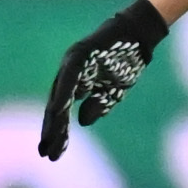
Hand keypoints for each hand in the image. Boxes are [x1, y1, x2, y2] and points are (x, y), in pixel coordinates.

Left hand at [38, 0, 167, 158]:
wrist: (141, 33)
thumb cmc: (128, 60)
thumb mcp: (114, 90)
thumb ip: (99, 104)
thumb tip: (82, 122)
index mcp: (76, 82)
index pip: (61, 111)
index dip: (58, 132)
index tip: (53, 154)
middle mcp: (68, 72)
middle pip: (54, 106)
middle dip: (52, 131)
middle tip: (46, 154)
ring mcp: (72, 62)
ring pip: (58, 94)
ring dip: (54, 118)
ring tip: (50, 140)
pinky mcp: (80, 54)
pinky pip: (69, 78)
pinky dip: (63, 95)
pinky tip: (59, 112)